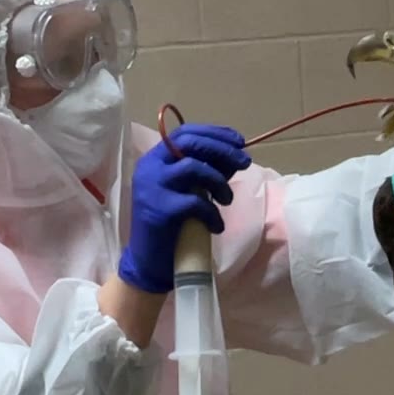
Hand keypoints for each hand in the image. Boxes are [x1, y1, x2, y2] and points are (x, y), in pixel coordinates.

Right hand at [117, 124, 250, 293]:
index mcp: (154, 159)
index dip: (214, 133)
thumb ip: (205, 171)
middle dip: (222, 149)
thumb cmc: (171, 224)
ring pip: (194, 168)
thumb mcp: (187, 191)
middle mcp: (149, 167)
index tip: (239, 140)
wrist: (148, 262)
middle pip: (189, 143)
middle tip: (245, 161)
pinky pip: (196, 202)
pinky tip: (216, 226)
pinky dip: (213, 214)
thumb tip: (236, 155)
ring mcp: (152, 187)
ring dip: (220, 182)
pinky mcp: (160, 210)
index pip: (185, 132)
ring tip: (227, 200)